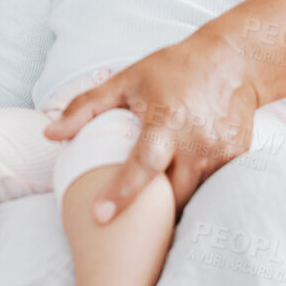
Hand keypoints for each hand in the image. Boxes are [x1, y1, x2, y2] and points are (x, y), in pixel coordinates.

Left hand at [44, 34, 258, 218]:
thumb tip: (49, 134)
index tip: (99, 217)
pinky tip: (177, 189)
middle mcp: (197, 142)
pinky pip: (210, 187)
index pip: (143, 165)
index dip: (122, 192)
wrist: (230, 61)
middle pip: (170, 194)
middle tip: (123, 224)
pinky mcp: (235, 159)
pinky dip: (192, 190)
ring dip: (171, 205)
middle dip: (149, 212)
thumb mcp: (125, 81)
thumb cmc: (170, 70)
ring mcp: (220, 154)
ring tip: (150, 214)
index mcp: (167, 122)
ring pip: (192, 195)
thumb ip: (85, 108)